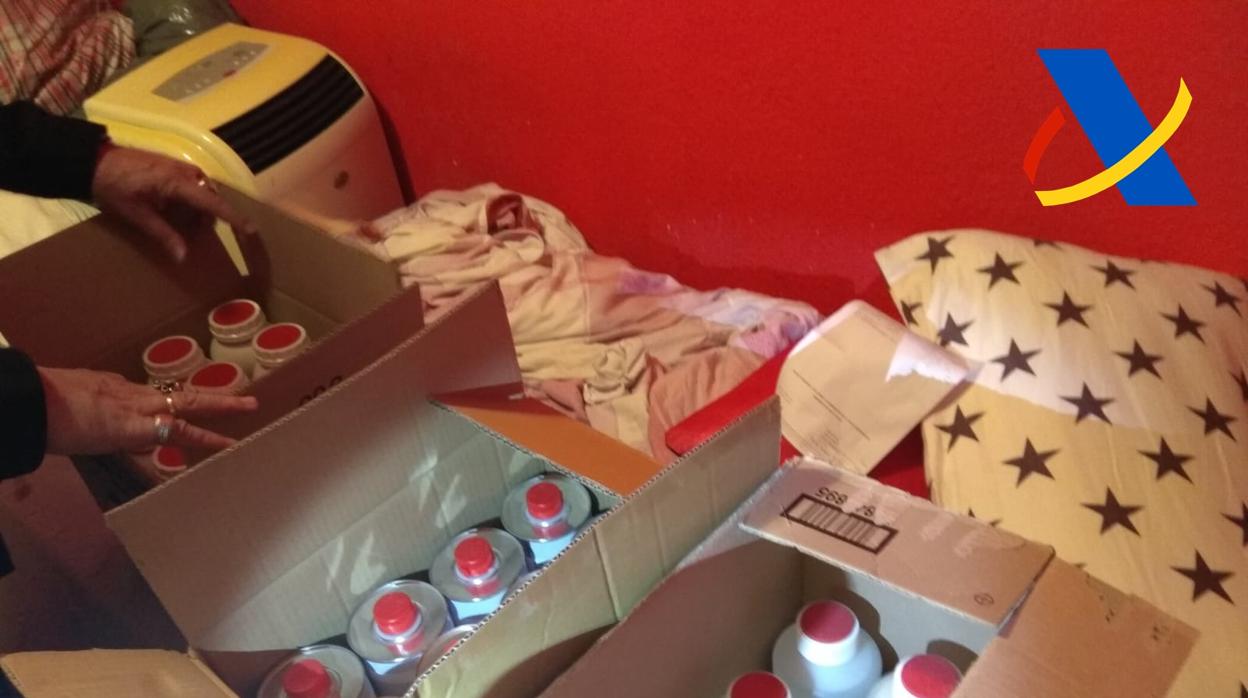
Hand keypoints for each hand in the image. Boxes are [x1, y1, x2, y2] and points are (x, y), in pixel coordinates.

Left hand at [38, 367, 257, 454]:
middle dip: (221, 403)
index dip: (211, 436)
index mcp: (139, 416)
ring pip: (165, 395)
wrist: (31, 399)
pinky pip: (139, 393)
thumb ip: (133, 442)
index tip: (236, 443)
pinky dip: (154, 400)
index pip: (185, 426)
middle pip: (187, 401)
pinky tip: (144, 406)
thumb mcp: (102, 441)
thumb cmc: (64, 425)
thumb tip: (161, 444)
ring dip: (193, 400)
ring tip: (212, 402)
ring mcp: (122, 388)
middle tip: (251, 403)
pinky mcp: (104, 383)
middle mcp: (138, 398)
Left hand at [91, 146, 255, 261]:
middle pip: (209, 200)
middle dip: (204, 219)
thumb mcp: (136, 215)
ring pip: (201, 194)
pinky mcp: (172, 166)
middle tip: (188, 236)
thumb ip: (163, 234)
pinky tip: (169, 209)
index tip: (251, 229)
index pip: (212, 203)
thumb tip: (184, 257)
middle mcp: (185, 172)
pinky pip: (192, 186)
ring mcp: (179, 166)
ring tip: (173, 223)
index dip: (233, 217)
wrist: (92, 161)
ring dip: (194, 211)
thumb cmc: (112, 188)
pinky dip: (187, 201)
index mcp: (176, 183)